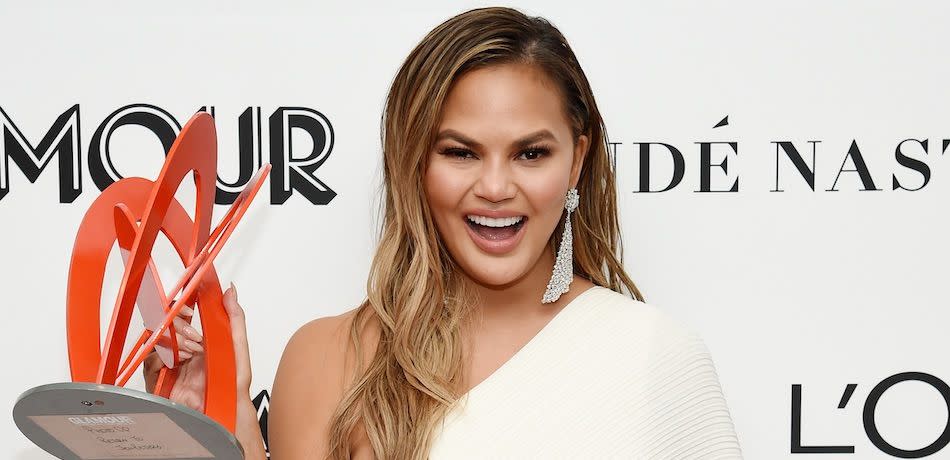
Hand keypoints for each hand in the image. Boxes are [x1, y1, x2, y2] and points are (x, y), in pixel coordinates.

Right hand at [142, 283, 252, 410]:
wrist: (226, 406)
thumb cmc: (233, 381)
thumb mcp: (237, 343)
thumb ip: (234, 316)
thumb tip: (230, 290)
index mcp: (195, 340)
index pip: (177, 316)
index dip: (178, 309)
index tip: (190, 310)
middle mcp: (179, 349)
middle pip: (162, 324)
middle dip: (177, 325)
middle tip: (195, 336)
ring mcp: (168, 363)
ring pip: (155, 340)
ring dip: (174, 341)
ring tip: (193, 351)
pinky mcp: (158, 379)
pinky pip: (149, 360)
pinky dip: (165, 357)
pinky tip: (182, 362)